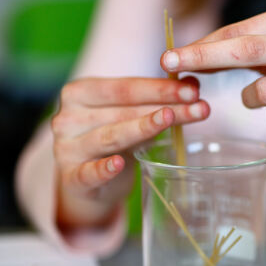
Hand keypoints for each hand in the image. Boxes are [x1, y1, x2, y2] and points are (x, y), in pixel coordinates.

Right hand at [51, 77, 208, 227]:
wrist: (88, 182)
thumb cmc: (113, 139)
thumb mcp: (131, 116)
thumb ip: (156, 100)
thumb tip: (192, 83)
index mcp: (80, 93)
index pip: (125, 87)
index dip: (160, 88)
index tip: (193, 89)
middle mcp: (68, 117)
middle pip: (123, 110)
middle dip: (164, 107)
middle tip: (199, 107)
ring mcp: (66, 148)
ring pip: (111, 137)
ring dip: (145, 129)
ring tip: (170, 119)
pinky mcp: (71, 178)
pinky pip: (88, 173)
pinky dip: (103, 169)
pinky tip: (118, 164)